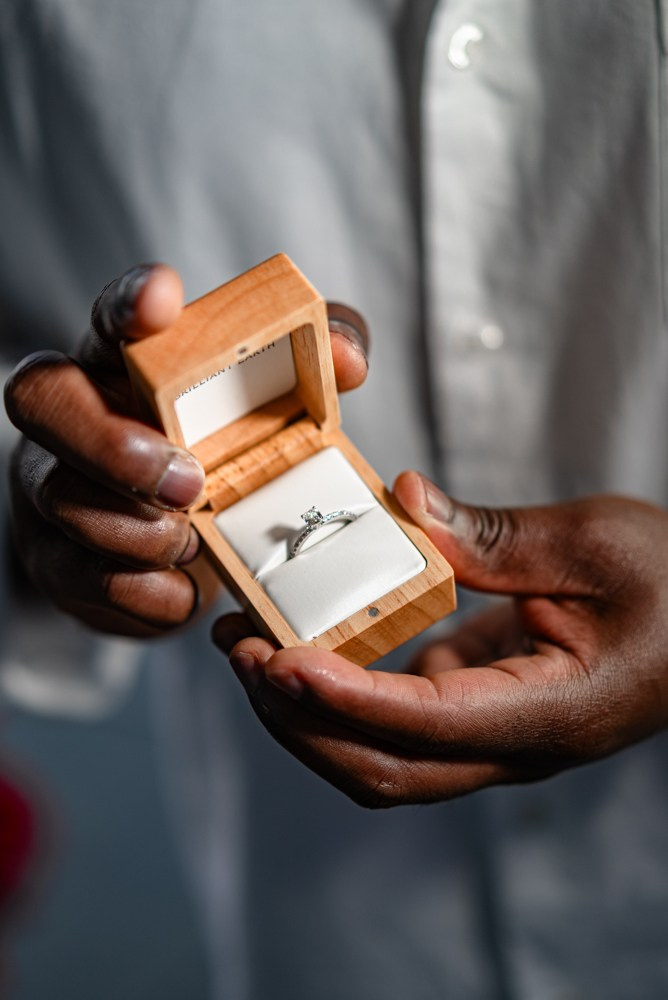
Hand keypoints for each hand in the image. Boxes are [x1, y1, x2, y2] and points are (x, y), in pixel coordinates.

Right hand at [4, 265, 368, 636]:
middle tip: (191, 482)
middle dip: (115, 445)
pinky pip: (86, 577)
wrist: (179, 555)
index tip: (165, 299)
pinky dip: (147, 590)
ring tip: (195, 543)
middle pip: (43, 397)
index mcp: (130, 365)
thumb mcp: (275, 414)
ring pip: (63, 499)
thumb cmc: (223, 462)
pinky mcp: (57, 559)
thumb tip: (347, 362)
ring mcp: (52, 486)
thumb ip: (315, 373)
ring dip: (142, 532)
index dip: (131, 303)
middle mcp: (74, 413)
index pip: (114, 315)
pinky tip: (182, 585)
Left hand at [214, 474, 667, 805]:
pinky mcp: (478, 708)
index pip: (429, 725)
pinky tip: (309, 640)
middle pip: (384, 768)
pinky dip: (340, 691)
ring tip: (250, 646)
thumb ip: (494, 537)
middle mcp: (515, 745)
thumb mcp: (594, 541)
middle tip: (240, 650)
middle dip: (299, 719)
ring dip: (307, 712)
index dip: (347, 699)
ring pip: (381, 757)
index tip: (279, 661)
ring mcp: (492, 734)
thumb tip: (401, 505)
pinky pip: (395, 720)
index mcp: (553, 713)